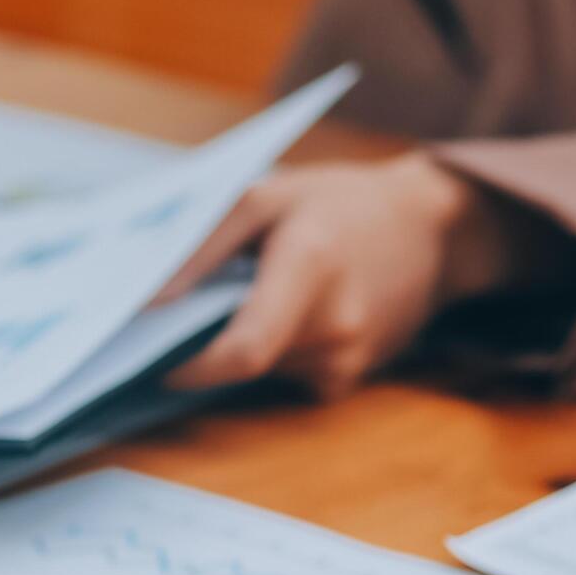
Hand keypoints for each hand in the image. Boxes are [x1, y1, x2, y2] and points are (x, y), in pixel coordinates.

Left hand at [163, 155, 554, 399]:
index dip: (189, 365)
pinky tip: (287, 312)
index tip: (150, 354)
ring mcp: (349, 358)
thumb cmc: (337, 203)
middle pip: (241, 361)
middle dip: (206, 341)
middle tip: (196, 302)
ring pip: (261, 368)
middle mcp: (335, 325)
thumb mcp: (265, 196)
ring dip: (241, 339)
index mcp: (310, 269)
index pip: (242, 350)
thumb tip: (146, 301)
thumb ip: (201, 247)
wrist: (428, 229)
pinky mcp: (352, 378)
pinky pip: (285, 375)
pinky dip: (271, 350)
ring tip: (255, 292)